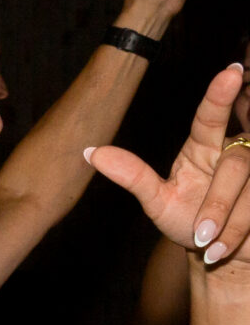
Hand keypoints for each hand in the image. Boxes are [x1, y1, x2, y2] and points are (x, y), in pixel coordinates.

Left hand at [90, 63, 249, 264]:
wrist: (220, 253)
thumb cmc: (189, 222)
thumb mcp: (158, 202)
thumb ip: (132, 176)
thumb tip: (91, 151)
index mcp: (205, 146)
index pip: (210, 118)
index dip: (219, 96)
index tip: (230, 72)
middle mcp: (237, 152)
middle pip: (237, 164)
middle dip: (218, 203)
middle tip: (200, 233)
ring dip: (232, 223)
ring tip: (211, 245)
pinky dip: (242, 233)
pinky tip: (228, 248)